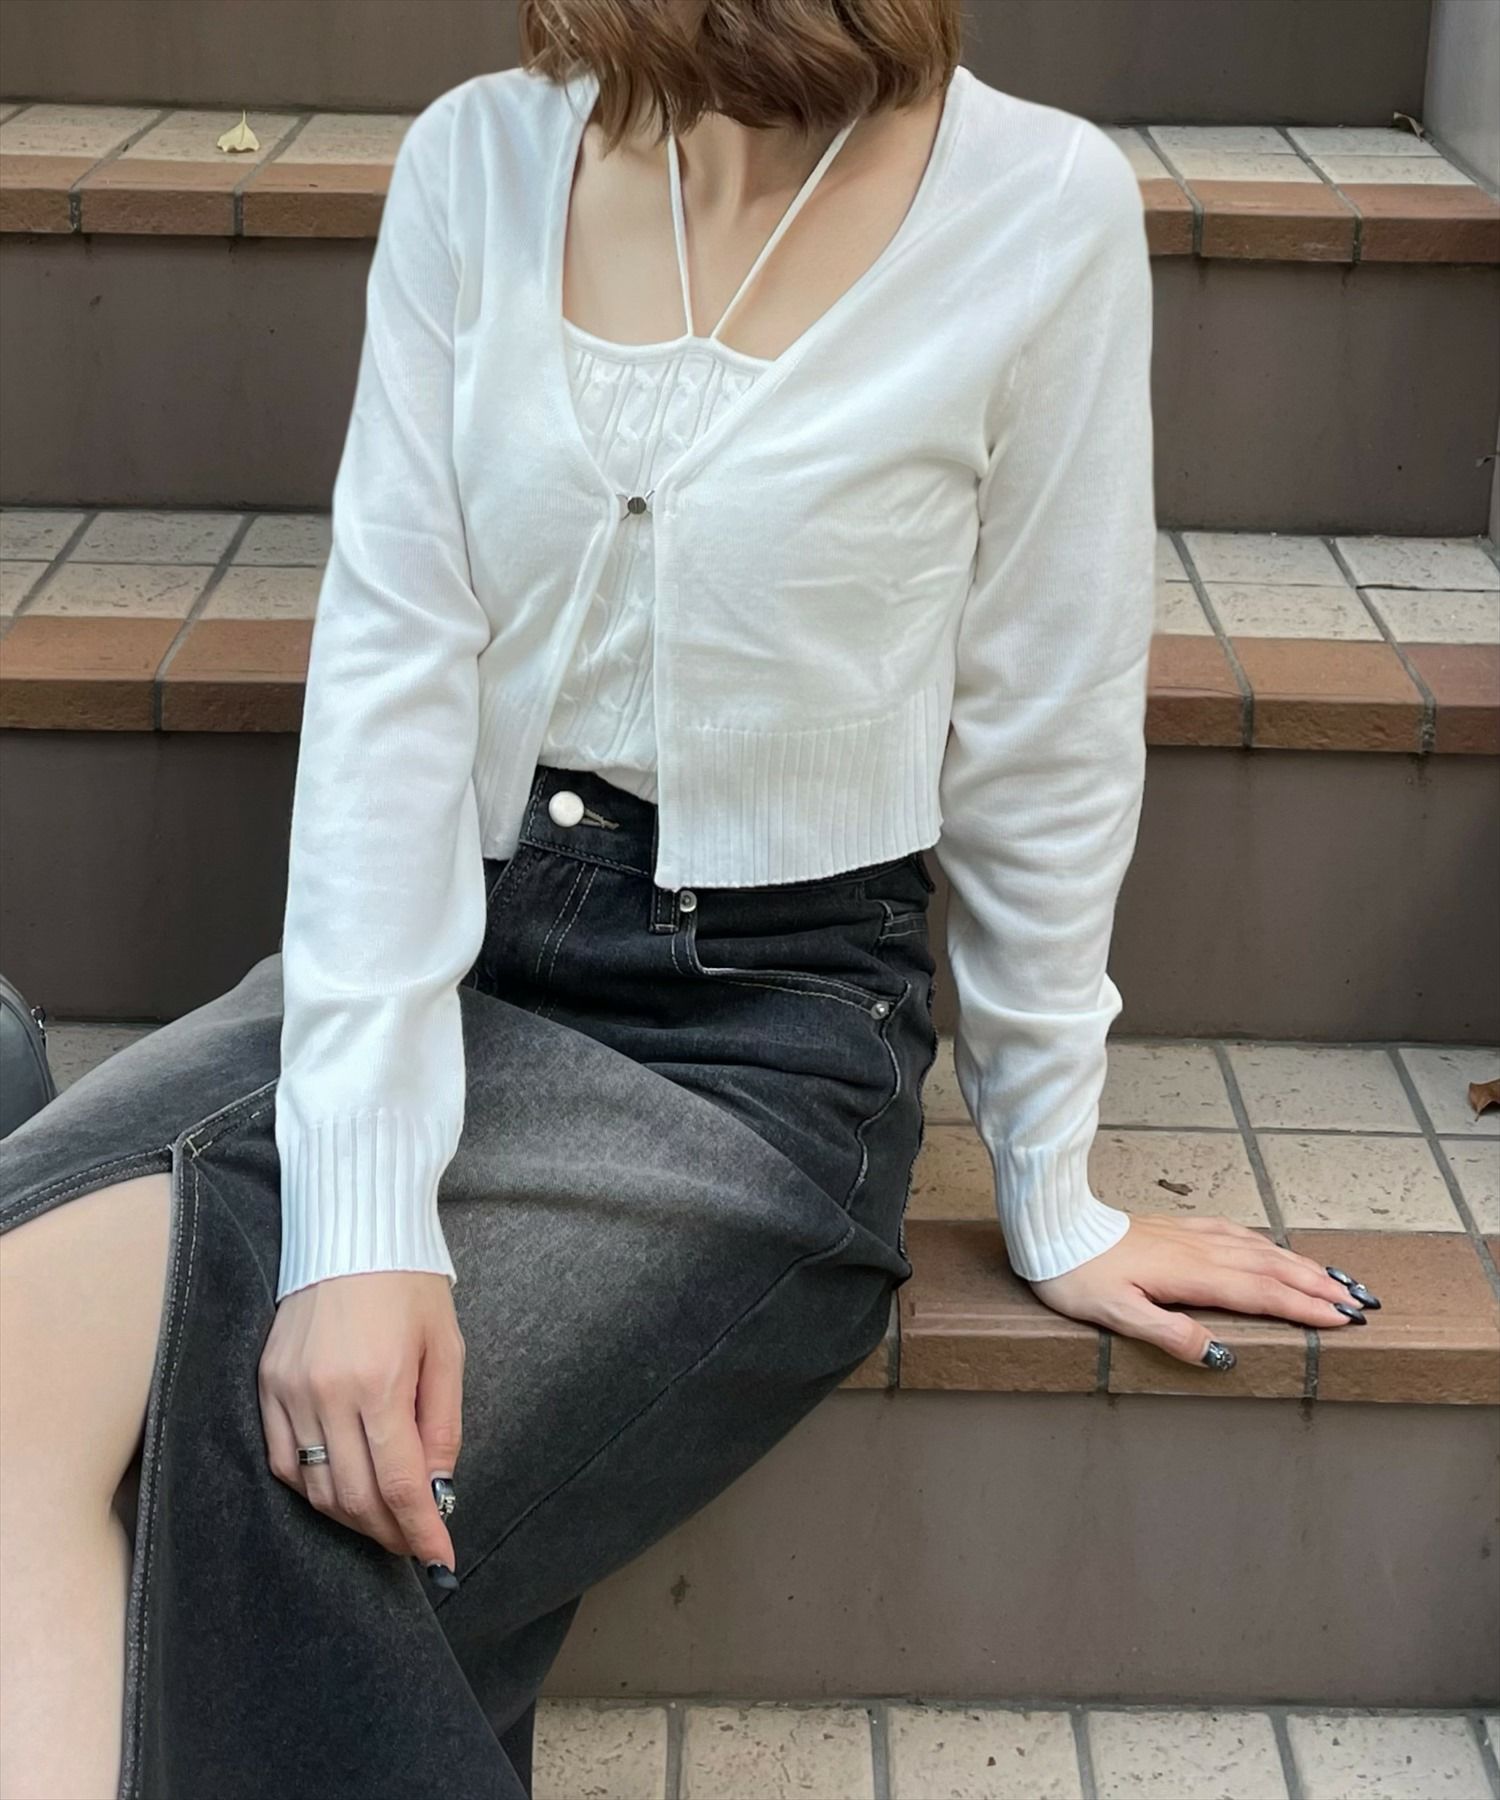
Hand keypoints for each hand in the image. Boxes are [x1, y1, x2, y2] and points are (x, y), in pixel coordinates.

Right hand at [258, 1271, 464, 1575]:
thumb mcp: (447, 1348)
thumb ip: (443, 1424)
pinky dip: (310, 1487)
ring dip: (351, 1516)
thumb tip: (437, 1490)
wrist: (351, 1230)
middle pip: (354, 1497)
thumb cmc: (409, 1285)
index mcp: (381, 1383)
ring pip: (314, 1489)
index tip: (441, 1561)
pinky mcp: (266, 1384)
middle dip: (389, 1530)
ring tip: (383, 1517)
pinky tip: (339, 1487)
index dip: (421, 1532)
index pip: (400, 1483)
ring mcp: (289, 1391)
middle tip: (415, 1539)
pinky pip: (283, 1460)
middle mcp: (328, 1394)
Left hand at [1028, 1213, 1379, 1367]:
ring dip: (1297, 1264)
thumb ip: (1170, 1333)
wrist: (1052, 1227)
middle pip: (1269, 1269)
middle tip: (1359, 1302)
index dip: (1303, 1307)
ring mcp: (1188, 1235)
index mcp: (1190, 1275)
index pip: (1260, 1294)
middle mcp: (1198, 1250)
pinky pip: (1233, 1233)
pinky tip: (1270, 1246)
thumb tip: (1221, 1357)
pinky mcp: (1174, 1227)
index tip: (1343, 1319)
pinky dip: (1263, 1242)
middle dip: (1316, 1286)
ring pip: (1256, 1248)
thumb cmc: (1077, 1275)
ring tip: (1332, 1277)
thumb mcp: (1116, 1314)